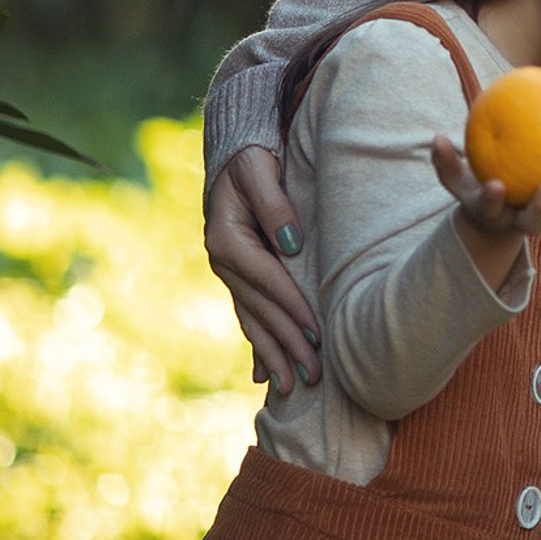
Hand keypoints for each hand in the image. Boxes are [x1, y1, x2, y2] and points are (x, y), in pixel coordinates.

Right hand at [205, 144, 322, 395]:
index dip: (292, 306)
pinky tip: (263, 375)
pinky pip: (249, 315)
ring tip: (291, 386)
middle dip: (287, 342)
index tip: (317, 330)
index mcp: (227, 239)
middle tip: (313, 374)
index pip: (266, 279)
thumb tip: (292, 245)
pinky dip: (258, 344)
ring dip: (273, 353)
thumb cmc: (252, 157)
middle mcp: (224, 262)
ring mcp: (229, 273)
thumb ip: (275, 205)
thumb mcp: (260, 170)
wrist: (233, 153)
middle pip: (260, 309)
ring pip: (253, 320)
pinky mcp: (239, 276)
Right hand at [430, 137, 540, 291]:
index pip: (492, 209)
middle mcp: (522, 220)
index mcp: (495, 213)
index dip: (492, 200)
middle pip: (533, 222)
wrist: (503, 209)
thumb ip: (447, 162)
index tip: (494, 185)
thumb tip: (437, 137)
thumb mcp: (459, 178)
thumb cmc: (478, 184)